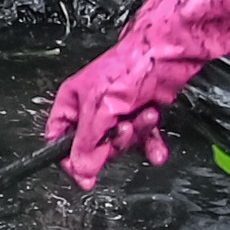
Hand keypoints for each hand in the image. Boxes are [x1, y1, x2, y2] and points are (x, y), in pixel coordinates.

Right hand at [47, 35, 206, 190]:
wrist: (168, 54)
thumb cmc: (130, 66)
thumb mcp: (99, 109)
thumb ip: (87, 143)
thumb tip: (80, 168)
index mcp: (73, 102)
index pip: (61, 139)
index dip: (72, 159)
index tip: (84, 175)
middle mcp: (94, 108)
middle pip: (94, 145)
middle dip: (111, 143)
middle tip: (121, 133)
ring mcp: (118, 112)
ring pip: (119, 143)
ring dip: (134, 138)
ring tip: (143, 121)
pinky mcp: (140, 114)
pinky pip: (142, 140)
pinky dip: (150, 145)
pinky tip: (157, 148)